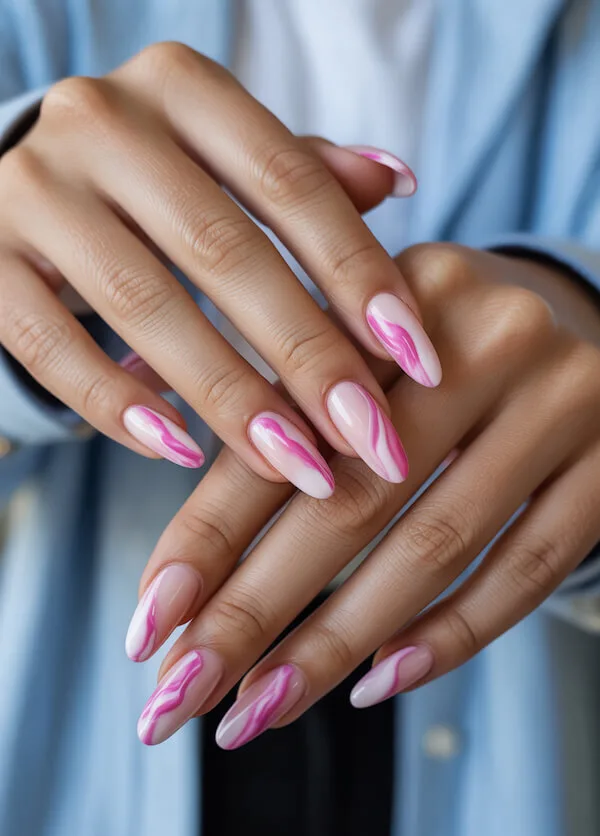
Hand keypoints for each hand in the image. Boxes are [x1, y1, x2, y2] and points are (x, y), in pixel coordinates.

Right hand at [0, 41, 440, 493]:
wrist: (16, 183)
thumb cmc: (149, 182)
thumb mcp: (224, 159)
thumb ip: (303, 172)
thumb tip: (399, 183)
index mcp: (182, 89)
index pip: (291, 185)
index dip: (361, 276)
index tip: (419, 364)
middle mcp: (102, 121)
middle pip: (225, 252)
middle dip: (306, 357)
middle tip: (369, 441)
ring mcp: (32, 188)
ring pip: (144, 305)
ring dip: (229, 398)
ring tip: (296, 468)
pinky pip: (53, 346)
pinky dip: (119, 406)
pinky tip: (184, 454)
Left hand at [130, 243, 599, 747]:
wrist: (589, 318)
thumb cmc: (440, 336)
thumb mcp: (356, 321)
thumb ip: (259, 360)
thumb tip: (131, 385)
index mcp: (394, 296)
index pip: (283, 431)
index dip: (208, 533)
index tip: (149, 624)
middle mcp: (484, 339)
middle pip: (350, 501)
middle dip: (254, 612)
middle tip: (181, 697)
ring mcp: (562, 403)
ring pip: (434, 547)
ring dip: (336, 644)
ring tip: (258, 711)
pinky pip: (528, 569)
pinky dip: (451, 635)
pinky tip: (376, 684)